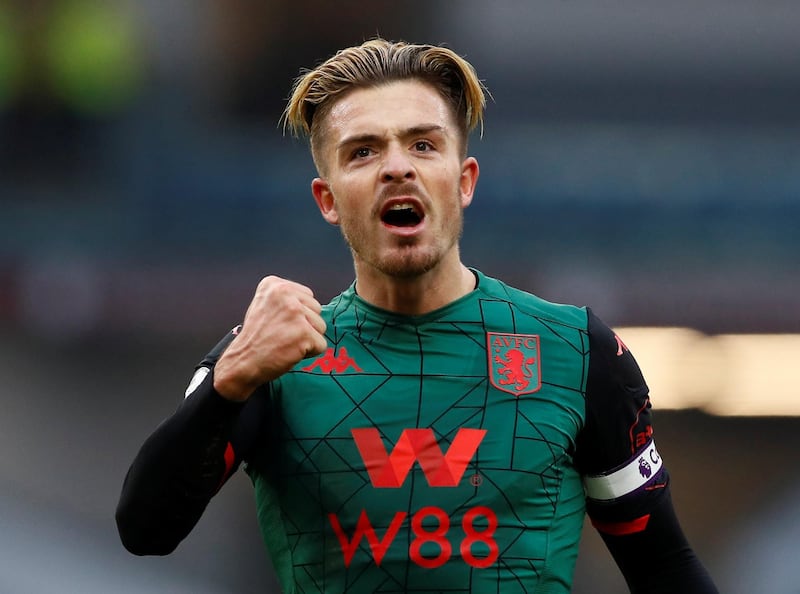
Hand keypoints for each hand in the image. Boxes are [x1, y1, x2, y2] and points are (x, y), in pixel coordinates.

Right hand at [213, 276, 326, 400]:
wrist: (243, 361)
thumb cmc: (255, 338)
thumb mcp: (264, 305)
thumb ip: (286, 300)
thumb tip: (310, 305)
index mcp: (274, 284)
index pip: (307, 296)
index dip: (298, 314)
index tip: (278, 322)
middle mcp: (285, 293)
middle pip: (317, 310)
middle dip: (305, 325)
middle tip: (282, 334)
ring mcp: (295, 312)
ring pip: (321, 326)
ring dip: (308, 338)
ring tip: (286, 342)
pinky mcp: (304, 332)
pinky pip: (321, 345)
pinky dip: (309, 353)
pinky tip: (290, 351)